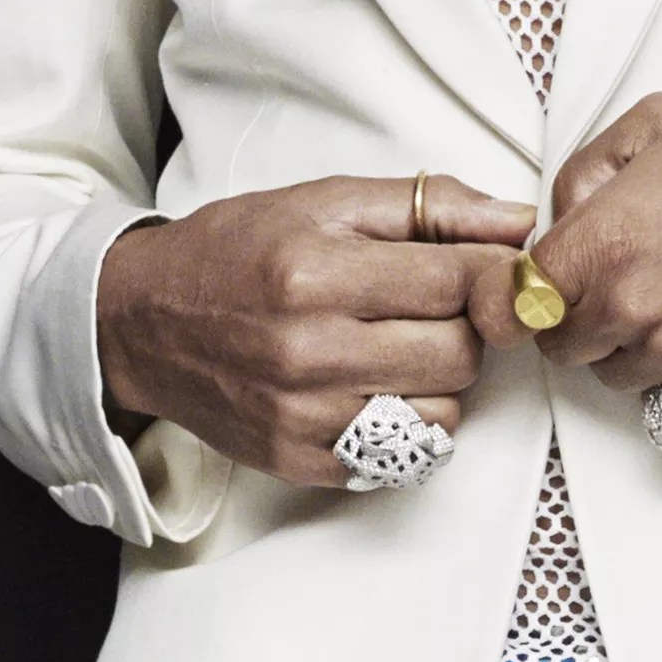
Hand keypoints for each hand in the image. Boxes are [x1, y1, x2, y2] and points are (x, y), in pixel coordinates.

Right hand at [95, 175, 537, 486]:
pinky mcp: (301, 462)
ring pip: (443, 410)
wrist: (144, 320)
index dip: (489, 271)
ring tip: (400, 343)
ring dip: (440, 376)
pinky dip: (407, 418)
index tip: (487, 266)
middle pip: (459, 352)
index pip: (457, 282)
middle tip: (431, 304)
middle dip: (464, 324)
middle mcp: (308, 350)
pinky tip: (375, 382)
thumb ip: (427, 204)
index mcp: (315, 272)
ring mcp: (304, 416)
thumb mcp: (324, 199)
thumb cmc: (237, 250)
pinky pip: (404, 454)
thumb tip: (517, 222)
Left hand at [527, 96, 661, 421]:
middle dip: (586, 317)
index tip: (549, 288)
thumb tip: (560, 218)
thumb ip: (585, 170)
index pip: (521, 301)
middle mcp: (634, 307)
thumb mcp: (658, 122)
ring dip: (638, 348)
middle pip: (565, 347)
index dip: (532, 292)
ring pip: (619, 377)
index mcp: (606, 241)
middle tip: (634, 279)